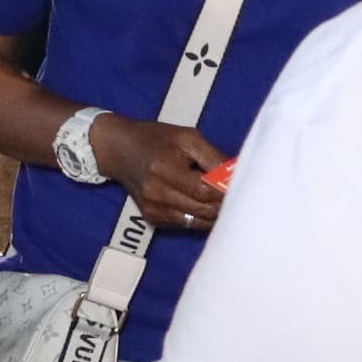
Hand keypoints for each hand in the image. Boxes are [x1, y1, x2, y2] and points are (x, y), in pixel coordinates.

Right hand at [94, 115, 232, 234]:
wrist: (119, 150)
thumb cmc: (156, 139)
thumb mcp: (186, 137)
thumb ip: (212, 157)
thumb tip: (236, 174)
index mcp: (164, 169)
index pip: (204, 190)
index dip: (226, 191)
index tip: (242, 186)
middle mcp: (156, 193)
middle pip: (203, 209)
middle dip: (224, 204)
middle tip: (241, 196)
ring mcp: (153, 209)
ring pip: (197, 222)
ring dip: (216, 214)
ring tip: (227, 202)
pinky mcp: (152, 219)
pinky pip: (186, 224)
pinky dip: (201, 218)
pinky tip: (208, 207)